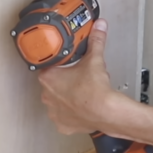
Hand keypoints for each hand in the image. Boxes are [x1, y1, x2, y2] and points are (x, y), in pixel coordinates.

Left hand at [37, 19, 125, 134]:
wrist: (105, 112)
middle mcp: (47, 96)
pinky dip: (71, 114)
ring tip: (81, 92)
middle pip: (51, 84)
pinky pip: (64, 118)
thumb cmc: (95, 90)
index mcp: (48, 78)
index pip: (47, 67)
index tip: (65, 64)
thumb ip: (96, 40)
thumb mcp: (95, 59)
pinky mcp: (64, 125)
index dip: (57, 65)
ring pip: (57, 102)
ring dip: (66, 98)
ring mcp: (54, 112)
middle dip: (63, 81)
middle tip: (77, 77)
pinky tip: (81, 107)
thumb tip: (99, 27)